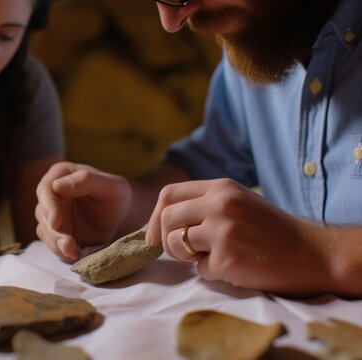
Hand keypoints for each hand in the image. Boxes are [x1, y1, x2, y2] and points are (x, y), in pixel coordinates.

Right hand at [35, 162, 131, 261]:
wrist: (119, 216)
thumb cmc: (116, 195)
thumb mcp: (111, 186)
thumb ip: (86, 181)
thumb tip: (57, 186)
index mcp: (61, 174)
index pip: (46, 190)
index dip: (49, 206)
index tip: (56, 222)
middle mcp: (51, 194)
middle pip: (43, 213)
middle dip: (54, 232)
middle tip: (68, 245)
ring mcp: (51, 214)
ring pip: (45, 231)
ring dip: (57, 244)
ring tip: (74, 252)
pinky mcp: (55, 232)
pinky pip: (52, 244)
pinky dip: (61, 252)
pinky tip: (76, 254)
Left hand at [146, 178, 330, 295]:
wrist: (310, 253)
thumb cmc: (270, 230)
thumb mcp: (238, 202)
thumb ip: (204, 205)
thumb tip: (161, 222)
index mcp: (221, 188)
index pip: (169, 193)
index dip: (155, 216)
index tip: (152, 236)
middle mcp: (220, 204)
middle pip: (167, 219)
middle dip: (164, 240)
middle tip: (179, 253)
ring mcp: (224, 230)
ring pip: (177, 244)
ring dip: (187, 257)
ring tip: (212, 257)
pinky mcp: (228, 257)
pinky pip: (200, 269)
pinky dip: (212, 272)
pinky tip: (236, 267)